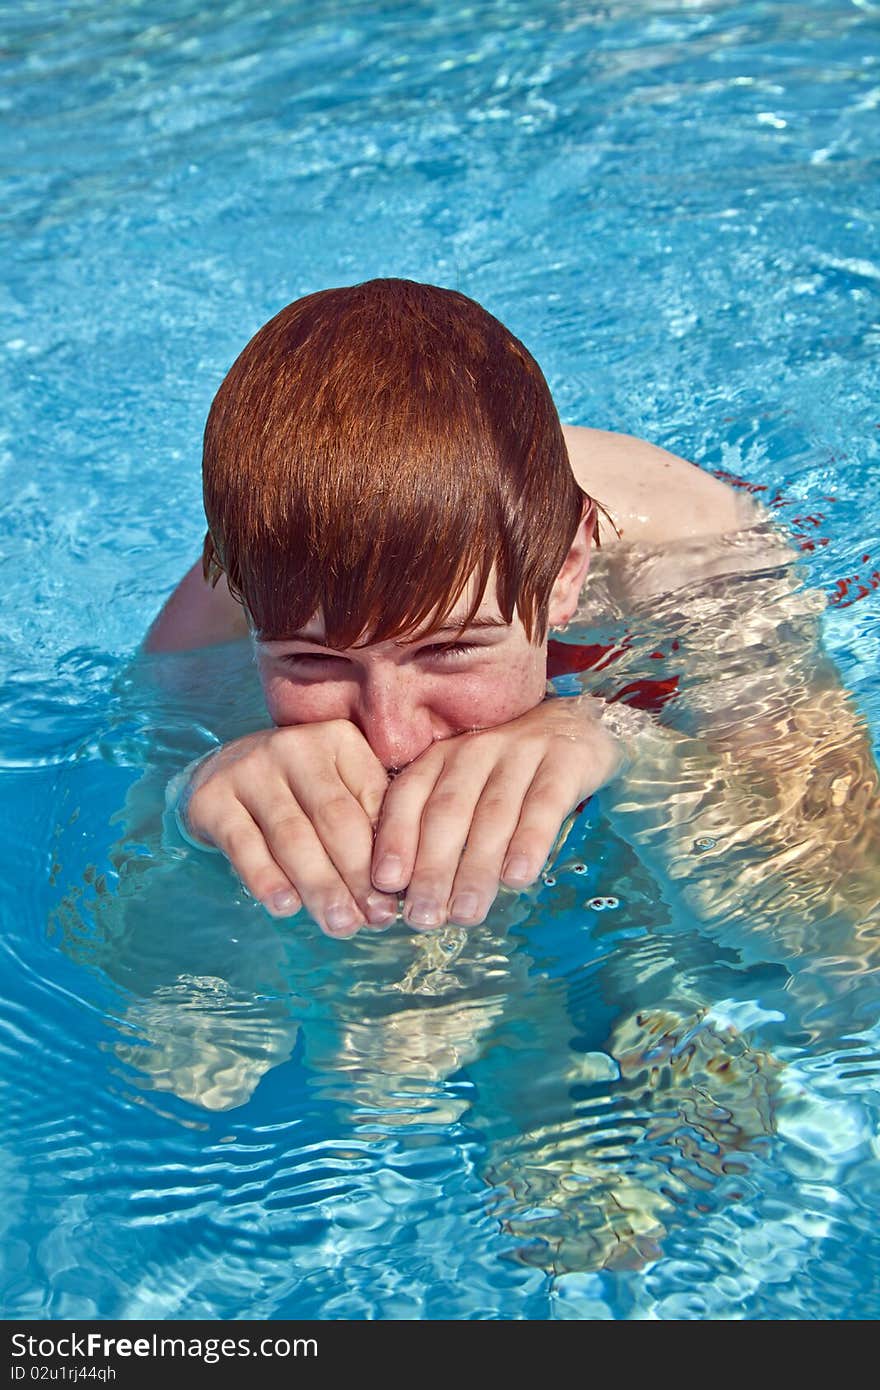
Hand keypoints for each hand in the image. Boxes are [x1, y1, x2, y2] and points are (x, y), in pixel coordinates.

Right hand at [179, 722, 396, 936]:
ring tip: (339, 925)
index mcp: (338, 740)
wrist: (221, 773)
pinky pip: (245, 847)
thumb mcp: (339, 790)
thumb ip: (368, 825)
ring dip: (320, 887)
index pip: (372, 800)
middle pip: (335, 820)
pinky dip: (268, 880)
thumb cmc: (299, 792)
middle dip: (357, 876)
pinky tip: (287, 908)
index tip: (394, 898)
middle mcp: (295, 746)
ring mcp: (250, 769)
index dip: (387, 853)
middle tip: (371, 920)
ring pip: (293, 838)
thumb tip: (392, 892)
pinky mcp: (212, 799)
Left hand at [370, 696, 624, 928]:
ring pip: (493, 814)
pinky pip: (543, 805)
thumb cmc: (508, 773)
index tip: (386, 883)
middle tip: (424, 918)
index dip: (396, 839)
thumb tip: (407, 894)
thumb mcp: (467, 787)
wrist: (579, 725)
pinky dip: (529, 842)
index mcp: (441, 758)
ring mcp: (521, 753)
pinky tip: (517, 879)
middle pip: (448, 812)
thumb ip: (439, 828)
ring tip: (466, 913)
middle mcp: (475, 751)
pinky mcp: (565, 763)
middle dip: (432, 868)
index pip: (409, 796)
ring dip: (476, 868)